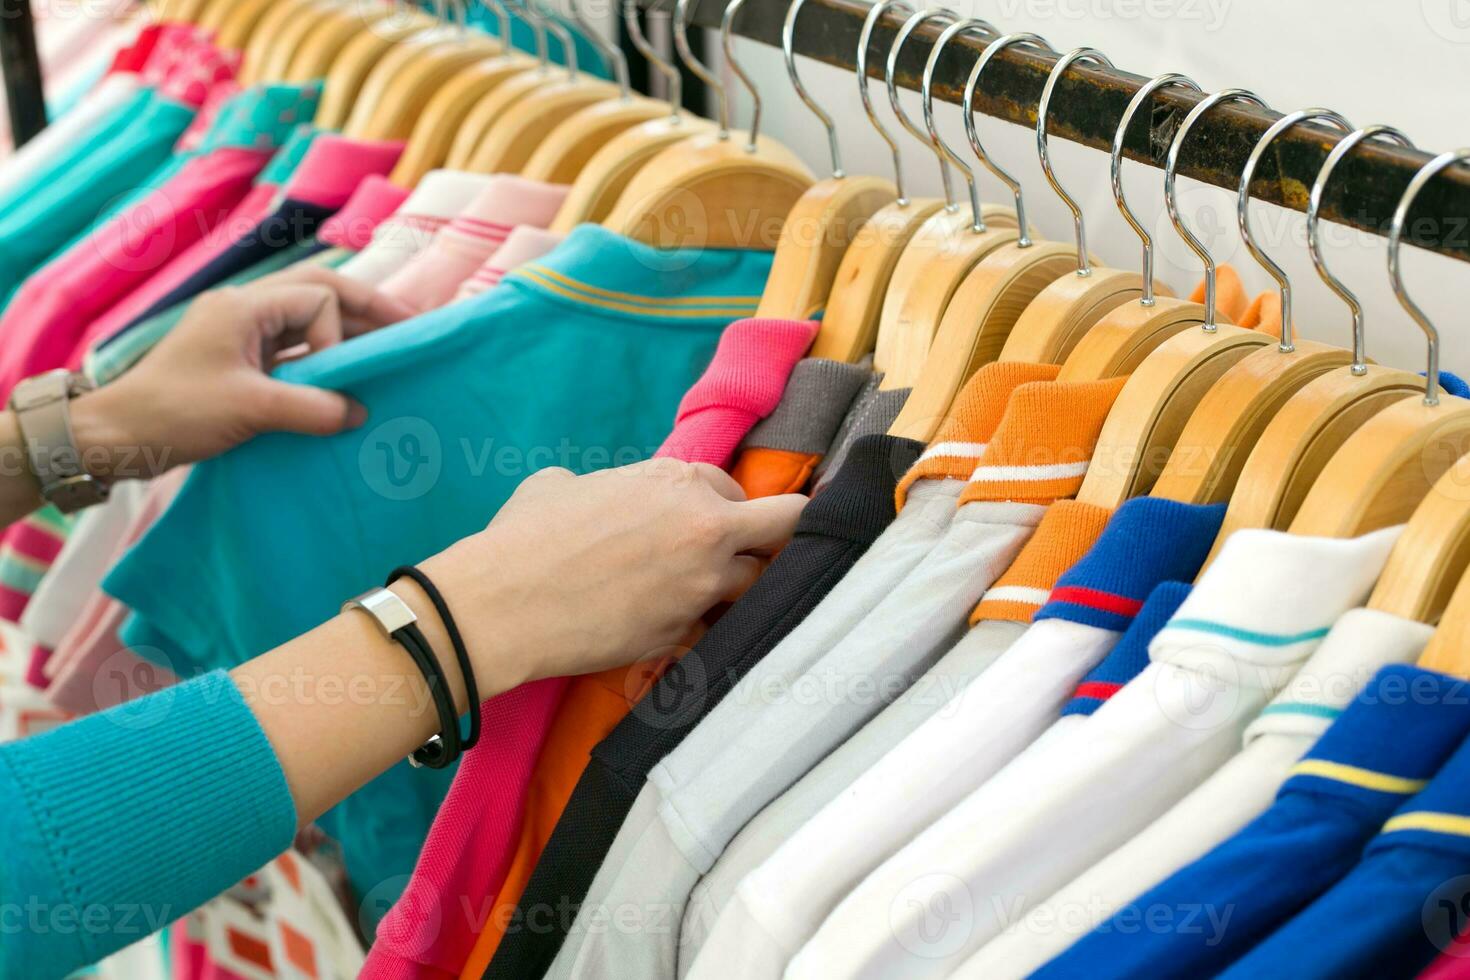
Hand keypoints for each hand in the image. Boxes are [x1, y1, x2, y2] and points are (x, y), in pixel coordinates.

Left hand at [70, 265, 414, 480]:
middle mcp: (245, 310)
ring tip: (389, 349)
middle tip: (412, 325)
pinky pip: (296, 348)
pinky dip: (326, 358)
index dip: (341, 337)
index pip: (318, 300)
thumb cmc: (174, 414)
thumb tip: (359, 413)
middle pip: (320, 291)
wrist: (118, 437)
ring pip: (310, 318)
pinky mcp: (241, 360)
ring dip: (348, 332)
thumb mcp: (249, 409)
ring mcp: (242, 334)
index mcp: (244, 307)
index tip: (339, 381)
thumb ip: (311, 408)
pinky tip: (347, 378)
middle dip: (366, 308)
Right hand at [408, 460, 807, 695]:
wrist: (502, 603)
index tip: (713, 525)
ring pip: (755, 587)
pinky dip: (696, 632)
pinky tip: (666, 631)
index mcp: (679, 481)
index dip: (725, 509)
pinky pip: (710, 631)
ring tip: (698, 599)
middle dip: (774, 540)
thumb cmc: (525, 535)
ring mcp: (701, 586)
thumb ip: (609, 485)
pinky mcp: (684, 635)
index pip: (738, 490)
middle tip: (748, 557)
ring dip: (737, 591)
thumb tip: (603, 497)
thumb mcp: (564, 484)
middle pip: (784, 527)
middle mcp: (705, 529)